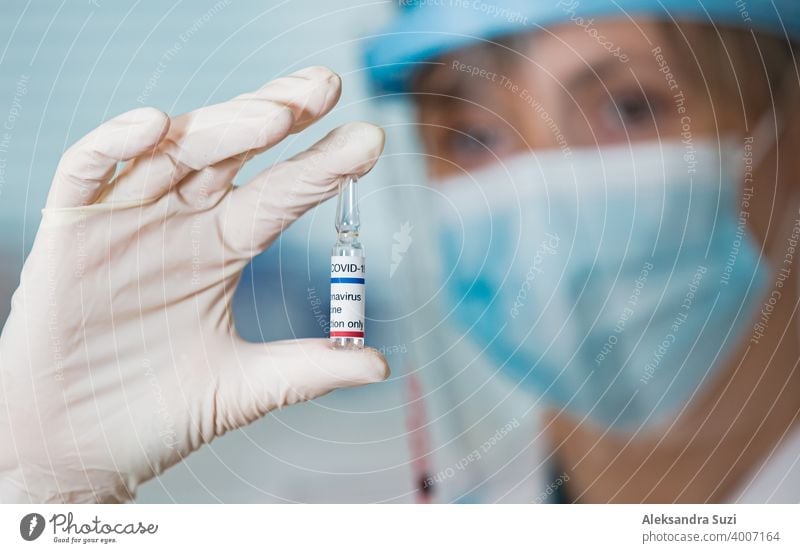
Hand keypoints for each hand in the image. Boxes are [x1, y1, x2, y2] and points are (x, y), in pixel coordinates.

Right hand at [0, 66, 388, 502]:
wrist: (79, 449)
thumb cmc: (157, 411)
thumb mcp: (244, 387)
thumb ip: (309, 368)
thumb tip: (380, 362)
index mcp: (221, 247)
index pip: (279, 194)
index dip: (321, 166)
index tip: (369, 143)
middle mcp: (179, 222)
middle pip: (232, 151)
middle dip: (277, 115)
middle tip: (326, 88)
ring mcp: (125, 220)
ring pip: (173, 151)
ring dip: (221, 125)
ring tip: (274, 115)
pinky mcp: (70, 232)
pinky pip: (87, 173)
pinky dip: (113, 145)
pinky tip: (156, 125)